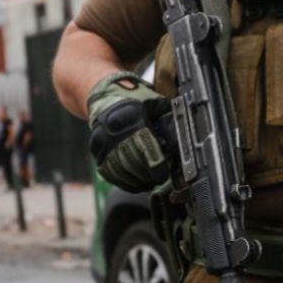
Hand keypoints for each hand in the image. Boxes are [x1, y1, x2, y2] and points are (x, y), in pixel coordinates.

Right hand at [87, 72, 169, 192]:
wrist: (104, 98)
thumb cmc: (132, 101)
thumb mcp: (152, 101)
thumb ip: (167, 113)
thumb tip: (186, 124)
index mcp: (133, 118)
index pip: (146, 148)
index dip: (156, 165)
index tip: (163, 174)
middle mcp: (115, 131)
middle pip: (133, 164)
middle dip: (148, 176)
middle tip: (158, 179)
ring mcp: (103, 143)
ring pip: (121, 171)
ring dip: (136, 181)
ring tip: (147, 183)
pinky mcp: (96, 152)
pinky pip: (109, 173)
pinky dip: (122, 181)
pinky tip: (133, 184)